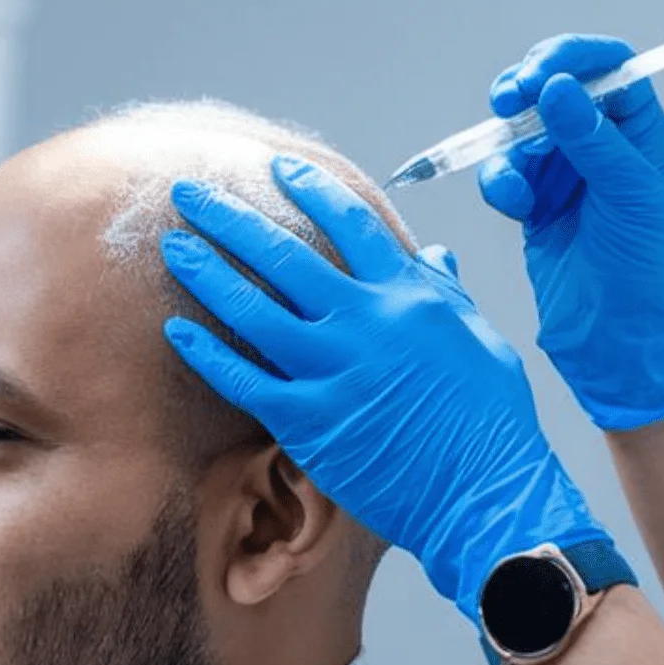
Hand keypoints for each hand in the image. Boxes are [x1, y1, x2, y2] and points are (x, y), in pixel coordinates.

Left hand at [159, 155, 611, 620]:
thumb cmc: (490, 422)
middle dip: (231, 218)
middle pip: (284, 257)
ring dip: (208, 274)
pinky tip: (175, 333)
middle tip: (191, 194)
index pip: (352, 224)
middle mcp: (365, 324)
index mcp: (408, 297)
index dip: (311, 190)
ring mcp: (333, 371)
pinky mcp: (309, 422)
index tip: (278, 170)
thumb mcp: (481, 340)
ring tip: (173, 247)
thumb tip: (432, 254)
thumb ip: (445, 293)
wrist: (484, 494)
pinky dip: (207, 355)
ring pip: (253, 311)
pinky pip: (244, 381)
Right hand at [479, 34, 663, 430]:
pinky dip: (499, 181)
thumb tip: (558, 88)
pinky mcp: (534, 202)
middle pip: (553, 85)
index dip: (572, 58)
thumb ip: (594, 140)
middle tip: (507, 100)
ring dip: (506, 143)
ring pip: (519, 129)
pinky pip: (503, 172)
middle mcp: (600, 142)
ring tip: (513, 180)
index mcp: (638, 131)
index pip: (608, 66)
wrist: (622, 337)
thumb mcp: (632, 196)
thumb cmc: (649, 268)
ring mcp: (564, 171)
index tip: (538, 73)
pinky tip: (513, 205)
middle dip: (525, 88)